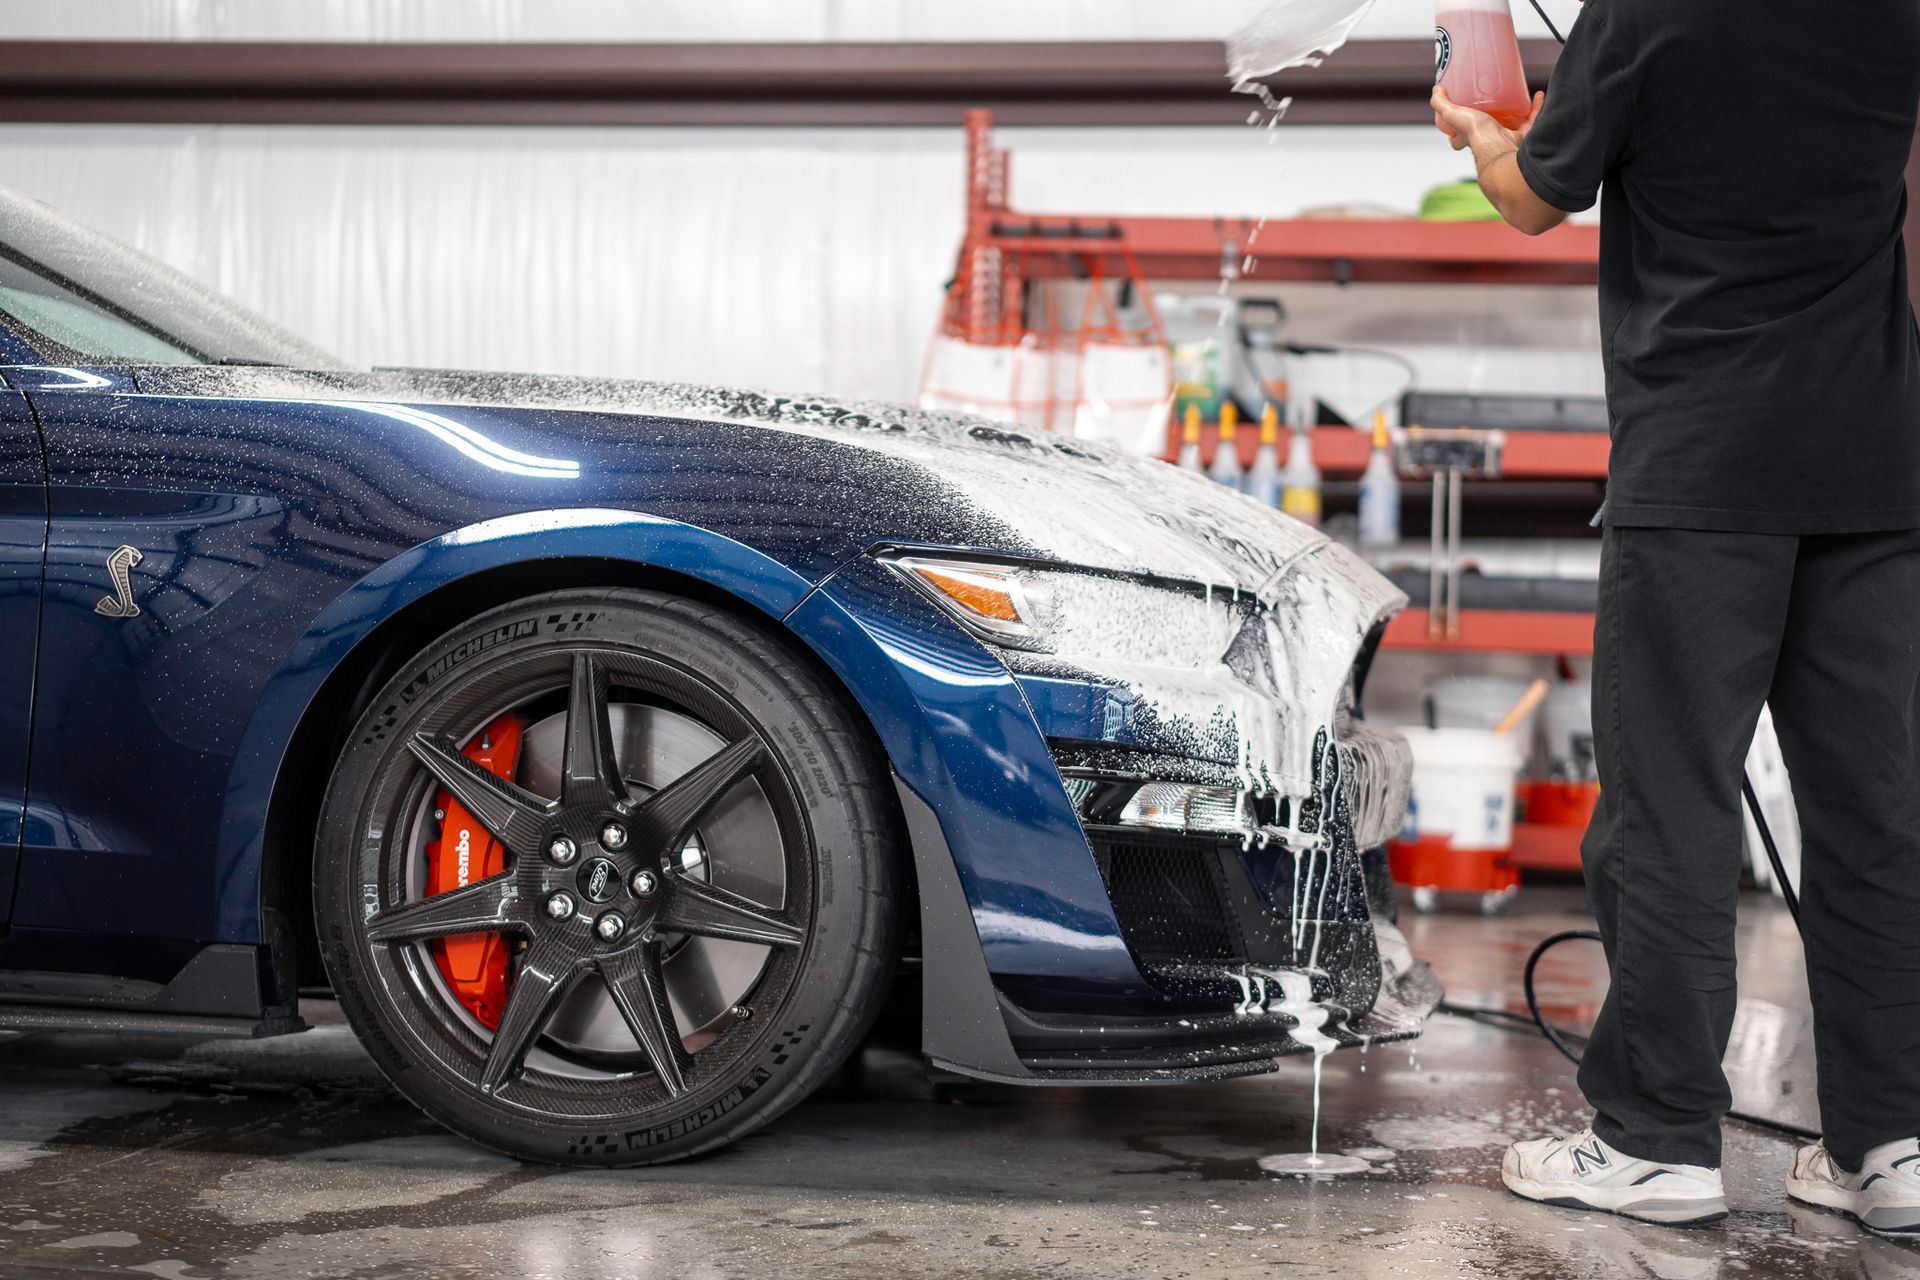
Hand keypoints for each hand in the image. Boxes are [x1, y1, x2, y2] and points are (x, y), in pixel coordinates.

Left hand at [1431, 85, 1545, 151]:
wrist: (1499, 146)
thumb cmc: (1475, 133)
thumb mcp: (1452, 115)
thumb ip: (1441, 103)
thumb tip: (1437, 88)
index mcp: (1469, 139)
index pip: (1457, 139)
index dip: (1456, 131)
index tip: (1459, 117)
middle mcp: (1486, 143)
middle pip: (1487, 131)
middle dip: (1492, 118)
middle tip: (1492, 100)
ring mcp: (1505, 141)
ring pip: (1513, 126)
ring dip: (1517, 112)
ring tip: (1516, 94)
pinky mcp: (1522, 137)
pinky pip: (1532, 121)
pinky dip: (1536, 108)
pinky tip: (1537, 95)